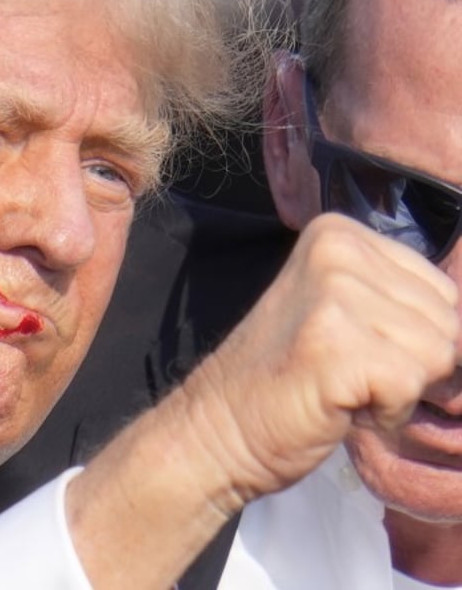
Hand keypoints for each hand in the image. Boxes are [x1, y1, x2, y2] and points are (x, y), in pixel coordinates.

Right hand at [186, 212, 459, 500]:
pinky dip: (387, 413)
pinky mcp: (334, 344)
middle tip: (348, 374)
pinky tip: (341, 405)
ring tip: (342, 387)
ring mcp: (333, 295)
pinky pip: (412, 386)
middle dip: (413, 366)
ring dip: (400, 391)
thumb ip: (399, 301)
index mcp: (338, 233)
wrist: (219, 425)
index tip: (357, 351)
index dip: (415, 339)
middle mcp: (337, 251)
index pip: (442, 290)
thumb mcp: (343, 311)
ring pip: (439, 355)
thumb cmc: (288, 378)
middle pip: (447, 321)